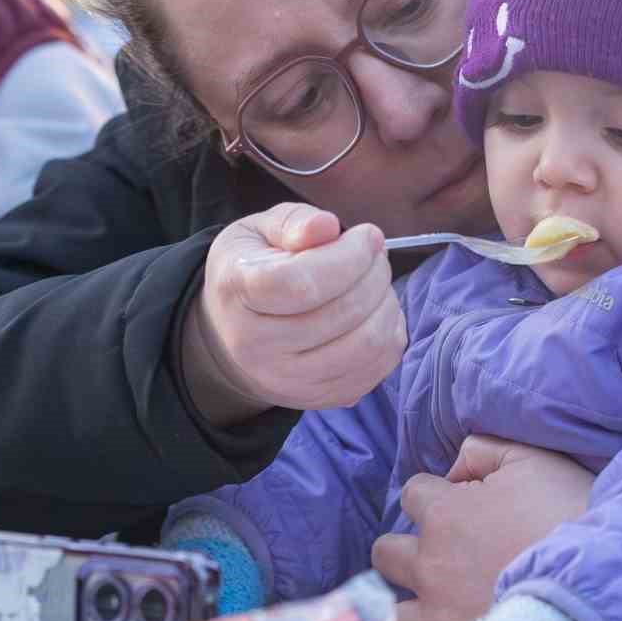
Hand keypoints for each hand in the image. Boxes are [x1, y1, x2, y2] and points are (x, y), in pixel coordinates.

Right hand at [184, 202, 404, 416]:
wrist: (231, 337)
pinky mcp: (320, 398)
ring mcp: (289, 380)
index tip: (367, 235)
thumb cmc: (252, 271)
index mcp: (238, 292)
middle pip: (341, 313)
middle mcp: (257, 346)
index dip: (348, 256)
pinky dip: (390, 334)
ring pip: (365, 345)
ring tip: (377, 283)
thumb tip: (327, 226)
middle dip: (375, 274)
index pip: (301, 283)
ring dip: (387, 304)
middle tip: (375, 255)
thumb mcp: (256, 231)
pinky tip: (376, 312)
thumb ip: (292, 222)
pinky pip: (376, 368)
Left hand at [370, 435, 593, 620]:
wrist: (598, 585)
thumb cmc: (569, 517)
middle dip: (407, 551)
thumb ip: (484, 453)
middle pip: (386, 551)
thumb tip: (455, 468)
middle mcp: (430, 561)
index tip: (463, 511)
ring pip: (382, 608)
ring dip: (395, 604)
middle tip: (444, 563)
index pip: (413, 494)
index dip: (435, 498)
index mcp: (445, 512)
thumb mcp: (533, 462)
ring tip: (423, 610)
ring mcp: (434, 611)